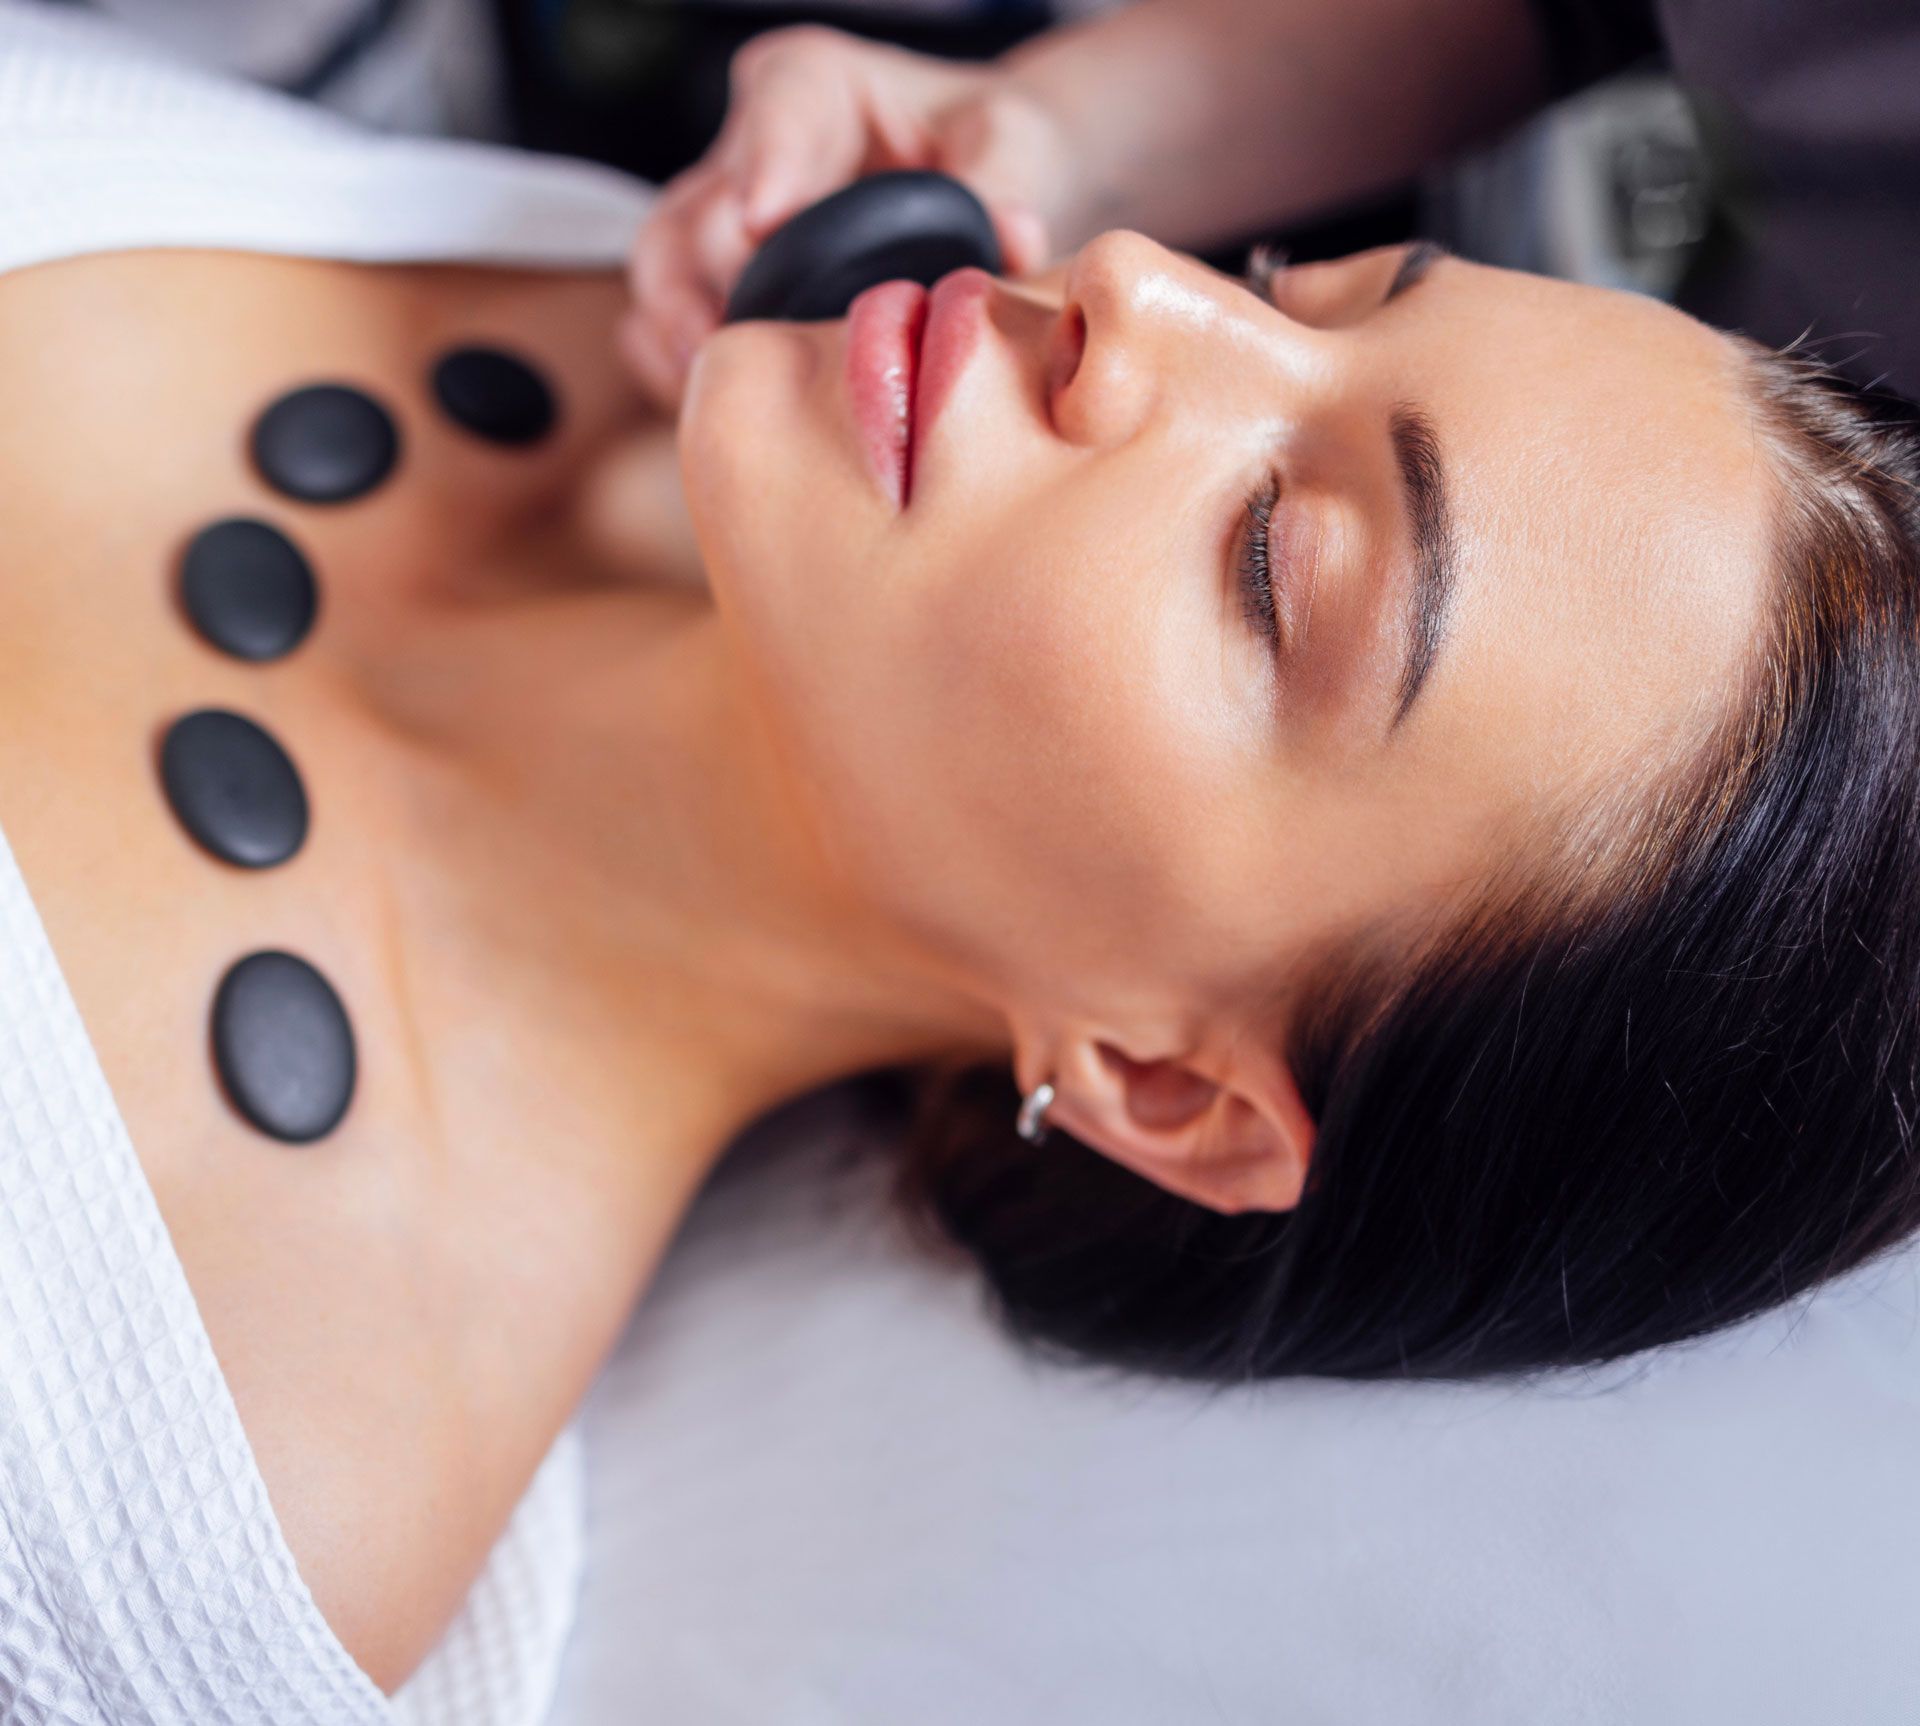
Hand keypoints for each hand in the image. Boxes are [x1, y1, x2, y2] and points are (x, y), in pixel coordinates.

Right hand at [621, 24, 1077, 411]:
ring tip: (706, 386)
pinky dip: (674, 359)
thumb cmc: (991, 142)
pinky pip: (669, 316)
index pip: (778, 113)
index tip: (763, 217)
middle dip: (693, 278)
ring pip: (666, 266)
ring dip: (675, 330)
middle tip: (719, 342)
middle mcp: (753, 146)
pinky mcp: (720, 276)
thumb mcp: (1011, 145)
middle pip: (692, 207)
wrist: (982, 175)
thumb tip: (1012, 235)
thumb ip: (1002, 185)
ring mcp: (726, 214)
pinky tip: (706, 403)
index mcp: (818, 86)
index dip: (765, 164)